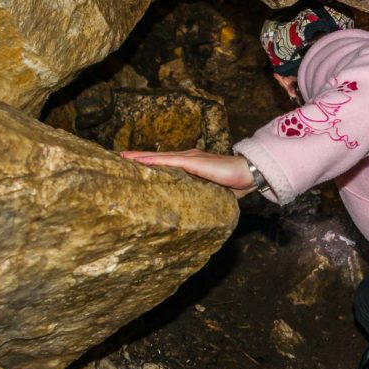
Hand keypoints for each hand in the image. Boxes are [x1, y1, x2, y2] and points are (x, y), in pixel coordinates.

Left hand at [121, 149, 255, 197]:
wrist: (248, 173)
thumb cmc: (234, 184)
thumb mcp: (213, 191)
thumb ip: (202, 196)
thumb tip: (195, 212)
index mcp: (192, 164)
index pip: (167, 163)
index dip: (151, 162)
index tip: (134, 164)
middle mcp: (188, 157)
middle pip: (159, 157)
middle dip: (139, 157)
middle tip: (120, 157)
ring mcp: (190, 158)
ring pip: (160, 157)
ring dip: (141, 157)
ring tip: (124, 157)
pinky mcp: (193, 161)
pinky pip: (168, 161)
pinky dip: (153, 161)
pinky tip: (140, 161)